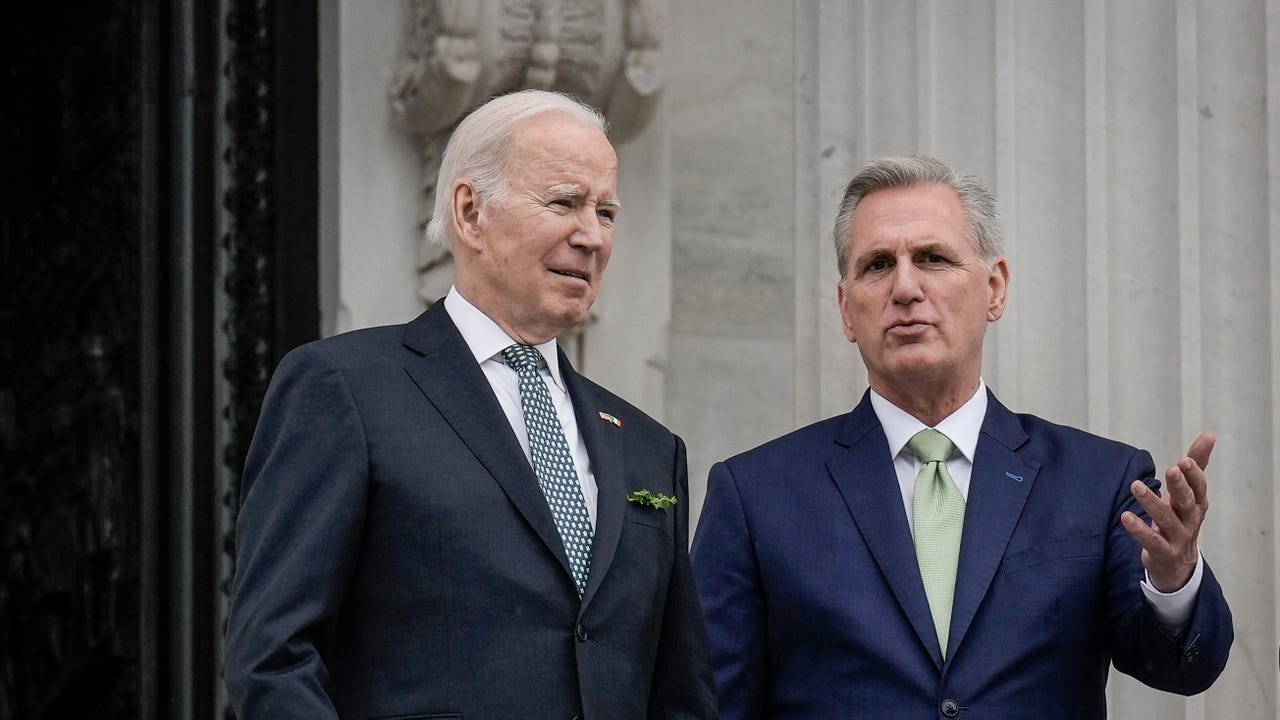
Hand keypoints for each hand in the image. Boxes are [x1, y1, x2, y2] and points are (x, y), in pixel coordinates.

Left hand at [1120, 432, 1213, 592]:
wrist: (1177, 564)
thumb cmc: (1180, 519)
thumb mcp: (1188, 493)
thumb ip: (1196, 465)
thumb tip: (1209, 435)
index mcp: (1196, 504)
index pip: (1199, 488)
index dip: (1194, 475)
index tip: (1185, 460)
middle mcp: (1190, 520)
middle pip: (1187, 501)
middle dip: (1180, 485)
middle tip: (1172, 469)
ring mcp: (1178, 538)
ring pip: (1166, 519)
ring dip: (1151, 502)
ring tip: (1135, 486)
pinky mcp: (1163, 553)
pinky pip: (1151, 541)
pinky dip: (1139, 529)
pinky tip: (1125, 516)